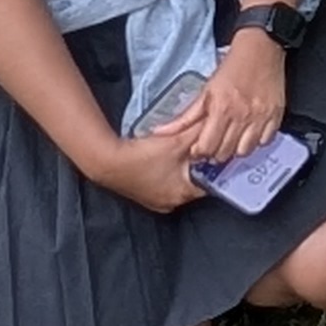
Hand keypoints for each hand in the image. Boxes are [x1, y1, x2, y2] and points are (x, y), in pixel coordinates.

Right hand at [80, 126, 206, 214]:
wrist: (107, 161)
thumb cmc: (143, 156)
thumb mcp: (177, 141)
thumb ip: (198, 132)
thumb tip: (214, 122)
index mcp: (184, 194)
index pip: (211, 182)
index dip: (215, 165)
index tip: (218, 152)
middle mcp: (172, 203)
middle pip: (194, 182)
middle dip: (198, 165)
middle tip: (200, 149)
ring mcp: (156, 201)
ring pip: (179, 182)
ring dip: (182, 168)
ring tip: (182, 151)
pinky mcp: (145, 196)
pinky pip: (165, 183)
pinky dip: (168, 172)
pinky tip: (165, 158)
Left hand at [178, 31, 288, 166]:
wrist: (261, 48)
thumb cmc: (233, 67)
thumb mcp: (206, 90)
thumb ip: (186, 116)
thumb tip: (161, 132)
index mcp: (220, 109)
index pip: (206, 147)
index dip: (200, 152)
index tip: (199, 148)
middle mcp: (241, 115)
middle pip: (225, 152)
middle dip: (216, 153)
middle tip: (214, 145)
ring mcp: (260, 116)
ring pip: (246, 151)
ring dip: (236, 150)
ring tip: (232, 141)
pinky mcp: (276, 114)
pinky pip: (266, 140)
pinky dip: (256, 141)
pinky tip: (249, 134)